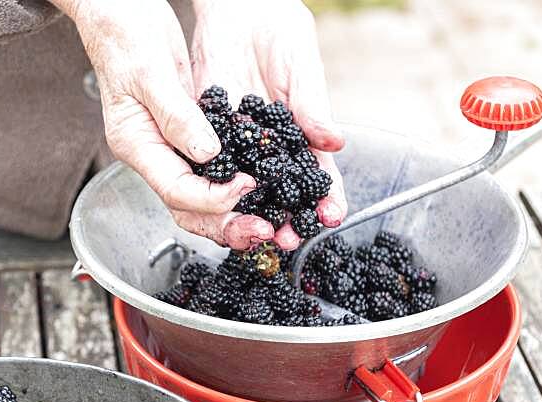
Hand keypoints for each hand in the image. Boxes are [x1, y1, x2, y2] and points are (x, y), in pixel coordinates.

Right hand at [56, 0, 274, 248]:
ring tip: (266, 224)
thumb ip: (178, 115)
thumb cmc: (125, 34)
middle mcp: (151, 154)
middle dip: (226, 223)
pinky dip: (232, 189)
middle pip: (188, 208)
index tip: (247, 186)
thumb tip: (209, 154)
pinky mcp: (184, 138)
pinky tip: (260, 194)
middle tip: (264, 230)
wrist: (117, 13)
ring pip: (199, 200)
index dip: (214, 197)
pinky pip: (209, 175)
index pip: (177, 189)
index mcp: (136, 144)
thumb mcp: (151, 71)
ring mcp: (167, 149)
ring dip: (232, 215)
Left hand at [190, 0, 348, 249]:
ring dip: (250, 215)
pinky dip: (213, 190)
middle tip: (289, 238)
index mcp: (301, 133)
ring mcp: (238, 143)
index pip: (318, 175)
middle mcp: (270, 146)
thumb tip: (334, 141)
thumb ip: (311, 103)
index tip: (330, 217)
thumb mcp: (299, 62)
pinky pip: (209, 168)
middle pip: (281, 193)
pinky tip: (217, 207)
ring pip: (246, 190)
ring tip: (255, 233)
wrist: (236, 6)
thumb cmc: (277, 26)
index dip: (326, 199)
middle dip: (286, 219)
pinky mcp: (207, 134)